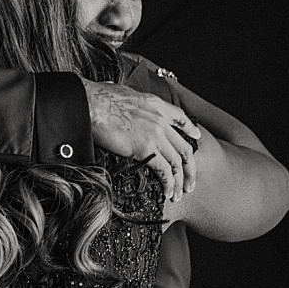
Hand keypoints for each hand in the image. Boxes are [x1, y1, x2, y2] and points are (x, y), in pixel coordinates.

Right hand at [80, 79, 200, 199]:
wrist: (92, 104)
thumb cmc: (100, 98)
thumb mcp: (124, 93)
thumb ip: (133, 103)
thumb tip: (127, 105)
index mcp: (156, 105)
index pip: (180, 118)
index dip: (190, 130)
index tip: (196, 137)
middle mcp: (160, 120)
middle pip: (184, 148)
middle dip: (190, 168)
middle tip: (190, 182)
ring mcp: (155, 135)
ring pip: (177, 162)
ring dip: (180, 181)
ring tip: (180, 194)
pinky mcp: (144, 148)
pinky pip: (164, 170)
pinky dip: (168, 184)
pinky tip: (168, 192)